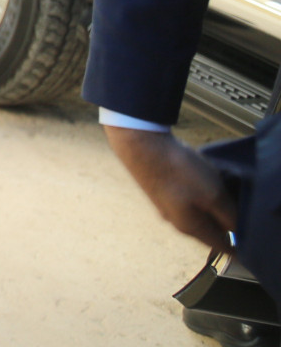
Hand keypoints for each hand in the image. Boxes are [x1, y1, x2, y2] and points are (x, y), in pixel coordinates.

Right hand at [106, 126, 236, 252]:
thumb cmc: (179, 172)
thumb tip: (236, 230)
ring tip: (223, 194)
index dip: (238, 246)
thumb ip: (229, 216)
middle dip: (224, 226)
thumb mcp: (214, 195)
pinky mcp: (159, 191)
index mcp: (190, 227)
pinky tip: (201, 183)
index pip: (221, 246)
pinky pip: (187, 202)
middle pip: (208, 230)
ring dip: (211, 210)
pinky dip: (199, 198)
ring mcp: (165, 206)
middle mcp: (175, 222)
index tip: (250, 240)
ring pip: (196, 215)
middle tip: (241, 211)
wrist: (140, 145)